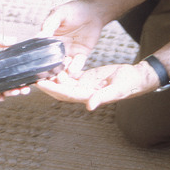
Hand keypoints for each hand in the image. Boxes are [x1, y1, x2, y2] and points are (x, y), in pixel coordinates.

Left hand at [36, 61, 158, 110]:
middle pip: (60, 90)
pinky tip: (56, 62)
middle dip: (47, 84)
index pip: (65, 94)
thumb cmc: (129, 84)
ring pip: (64, 82)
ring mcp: (85, 86)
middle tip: (34, 74)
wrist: (136, 77)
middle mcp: (84, 93)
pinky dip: (63, 70)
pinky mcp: (87, 78)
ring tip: (42, 66)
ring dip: (54, 76)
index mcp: (88, 96)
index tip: (40, 83)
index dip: (52, 89)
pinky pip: (71, 76)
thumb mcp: (117, 89)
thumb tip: (90, 106)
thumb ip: (103, 97)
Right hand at [37, 0, 104, 75]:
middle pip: (50, 63)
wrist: (93, 12)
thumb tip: (39, 35)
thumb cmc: (73, 10)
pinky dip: (75, 68)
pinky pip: (77, 64)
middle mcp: (57, 48)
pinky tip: (72, 69)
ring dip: (61, 73)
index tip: (33, 69)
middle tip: (47, 78)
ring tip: (60, 77)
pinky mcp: (81, 55)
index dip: (36, 60)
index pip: (40, 50)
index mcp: (48, 38)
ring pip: (63, 67)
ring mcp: (69, 52)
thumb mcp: (59, 13)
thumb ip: (50, 24)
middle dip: (48, 72)